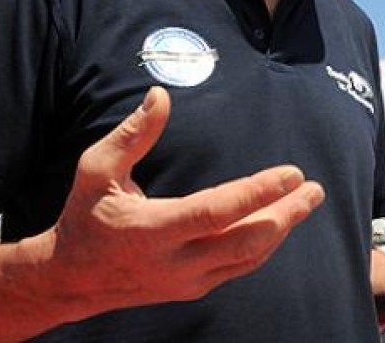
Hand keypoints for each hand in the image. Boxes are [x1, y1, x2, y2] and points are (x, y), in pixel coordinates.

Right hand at [46, 86, 324, 319]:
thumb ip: (132, 135)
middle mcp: (174, 262)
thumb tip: (159, 96)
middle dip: (286, 215)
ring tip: (307, 200)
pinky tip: (281, 221)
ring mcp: (186, 280)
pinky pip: (239, 266)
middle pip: (245, 241)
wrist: (69, 278)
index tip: (291, 173)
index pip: (216, 213)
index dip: (257, 193)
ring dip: (282, 229)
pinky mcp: (194, 287)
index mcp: (151, 230)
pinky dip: (264, 243)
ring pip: (248, 258)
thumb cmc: (86, 214)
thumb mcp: (96, 169)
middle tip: (315, 190)